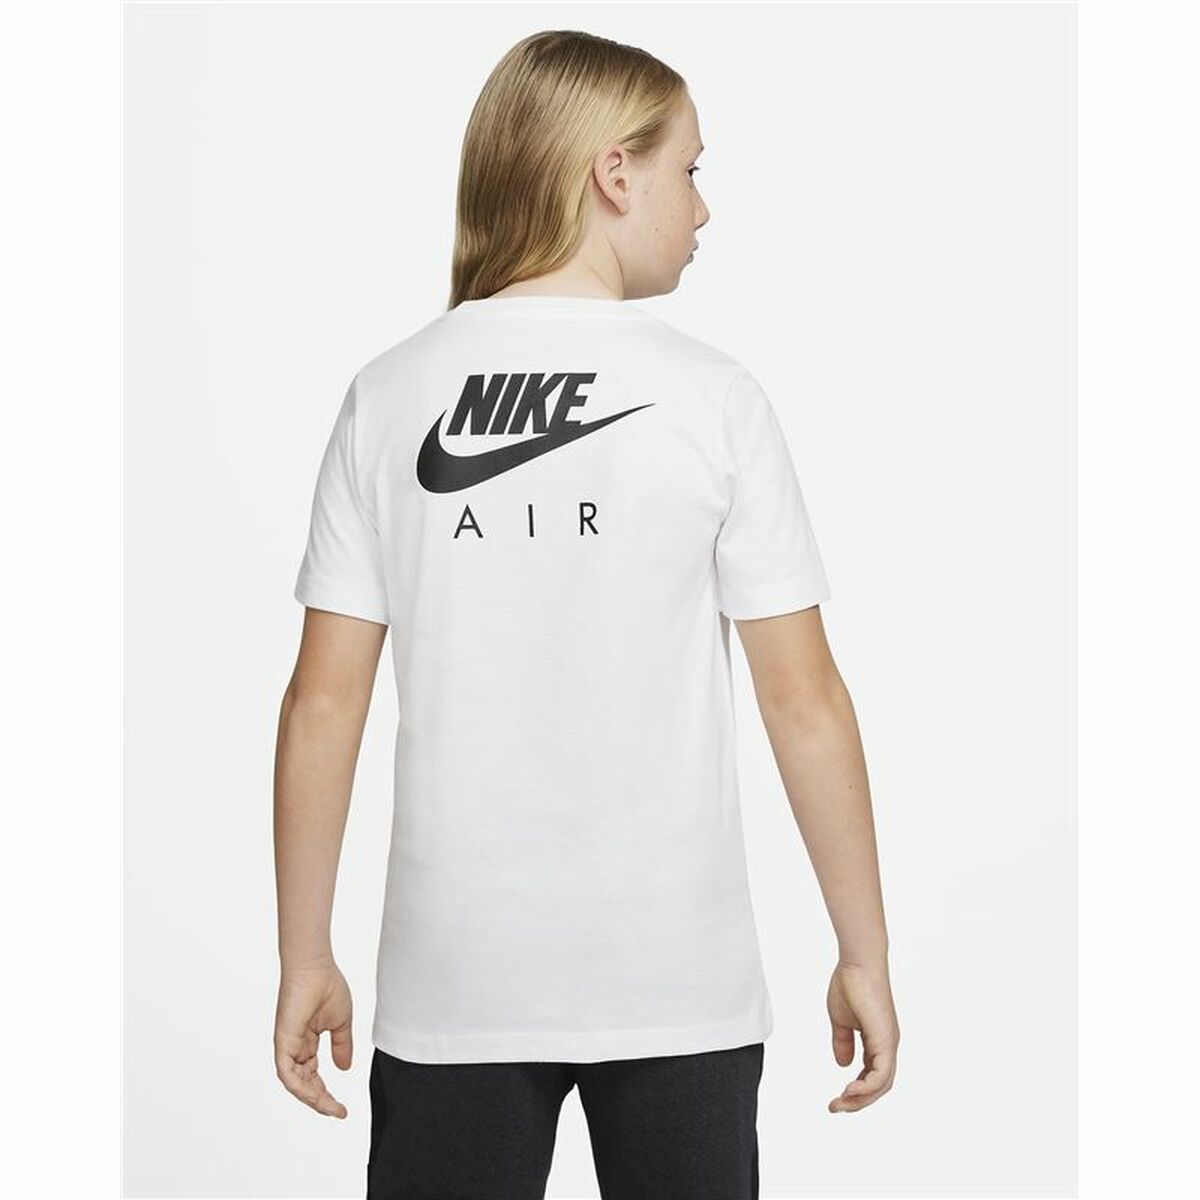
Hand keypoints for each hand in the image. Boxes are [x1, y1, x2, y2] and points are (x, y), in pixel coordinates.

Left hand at [274, 957, 353, 1117]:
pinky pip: (287, 1072)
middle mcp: (294, 1047)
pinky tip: (314, 1095)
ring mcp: (287, 1045)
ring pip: (295, 1083)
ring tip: (329, 1107)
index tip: (341, 1108)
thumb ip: (342, 1045)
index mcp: (307, 1042)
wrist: (315, 968)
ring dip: (312, 1098)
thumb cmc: (327, 986)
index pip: (314, 1076)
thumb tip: (344, 1068)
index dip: (326, 1093)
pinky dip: (299, 1086)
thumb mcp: (341, 1022)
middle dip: (321, 1100)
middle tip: (338, 1112)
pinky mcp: (282, 1042)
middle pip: (305, 1084)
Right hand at [826, 958, 898, 1112]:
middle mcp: (887, 1045)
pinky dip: (867, 1087)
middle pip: (879, 1086)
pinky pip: (881, 1074)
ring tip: (840, 1103)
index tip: (836, 1098)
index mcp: (878, 1040)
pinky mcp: (885, 1039)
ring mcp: (889, 1043)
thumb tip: (843, 1065)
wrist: (858, 963)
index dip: (856, 1090)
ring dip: (861, 1099)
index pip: (872, 1075)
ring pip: (882, 1085)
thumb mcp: (841, 1020)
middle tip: (835, 1107)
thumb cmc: (849, 984)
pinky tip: (850, 1090)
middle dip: (857, 1101)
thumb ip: (842, 1042)